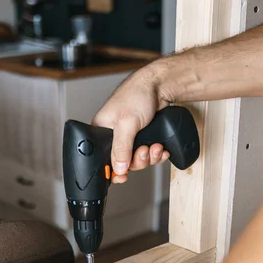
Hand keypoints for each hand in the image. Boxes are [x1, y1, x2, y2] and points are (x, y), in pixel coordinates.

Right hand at [93, 62, 170, 183]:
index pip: (102, 159)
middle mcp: (114, 136)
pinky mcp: (143, 137)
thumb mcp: (126, 123)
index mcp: (101, 131)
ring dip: (150, 157)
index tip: (122, 177)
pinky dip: (157, 154)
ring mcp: (130, 137)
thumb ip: (121, 148)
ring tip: (156, 147)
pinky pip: (149, 154)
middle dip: (138, 160)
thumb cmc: (136, 94)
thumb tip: (117, 168)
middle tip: (144, 151)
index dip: (113, 170)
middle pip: (123, 162)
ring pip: (138, 160)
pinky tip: (161, 148)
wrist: (160, 85)